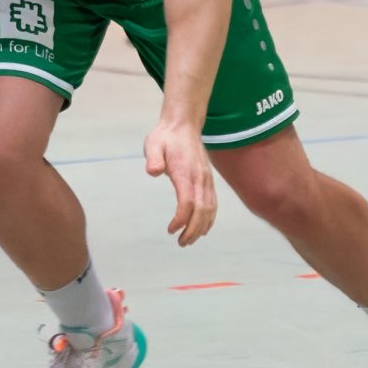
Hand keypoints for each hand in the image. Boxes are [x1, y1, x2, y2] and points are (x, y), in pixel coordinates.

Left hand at [144, 120, 217, 245]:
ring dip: (201, 227)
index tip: (171, 229)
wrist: (183, 125)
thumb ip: (153, 158)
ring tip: (189, 240)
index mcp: (186, 173)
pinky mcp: (208, 180)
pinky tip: (203, 229)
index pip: (188, 202)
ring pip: (210, 209)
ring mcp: (206, 179)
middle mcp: (200, 178)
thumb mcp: (154, 144)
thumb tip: (154, 171)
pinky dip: (209, 218)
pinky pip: (213, 203)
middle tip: (181, 243)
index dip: (181, 219)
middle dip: (193, 230)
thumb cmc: (166, 137)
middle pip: (202, 210)